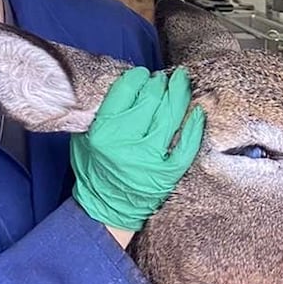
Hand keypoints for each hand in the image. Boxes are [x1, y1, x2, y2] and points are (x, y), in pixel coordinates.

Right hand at [71, 66, 204, 231]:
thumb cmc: (95, 168)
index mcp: (103, 132)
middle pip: (151, 99)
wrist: (106, 209)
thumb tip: (126, 83)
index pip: (126, 91)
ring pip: (171, 116)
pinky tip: (197, 112)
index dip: (137, 77)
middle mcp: (126, 144)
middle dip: (159, 83)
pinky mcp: (168, 173)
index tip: (142, 74)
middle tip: (163, 79)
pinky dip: (194, 126)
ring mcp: (150, 159)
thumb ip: (101, 111)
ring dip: (179, 94)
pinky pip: (187, 145)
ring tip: (181, 83)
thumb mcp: (85, 137)